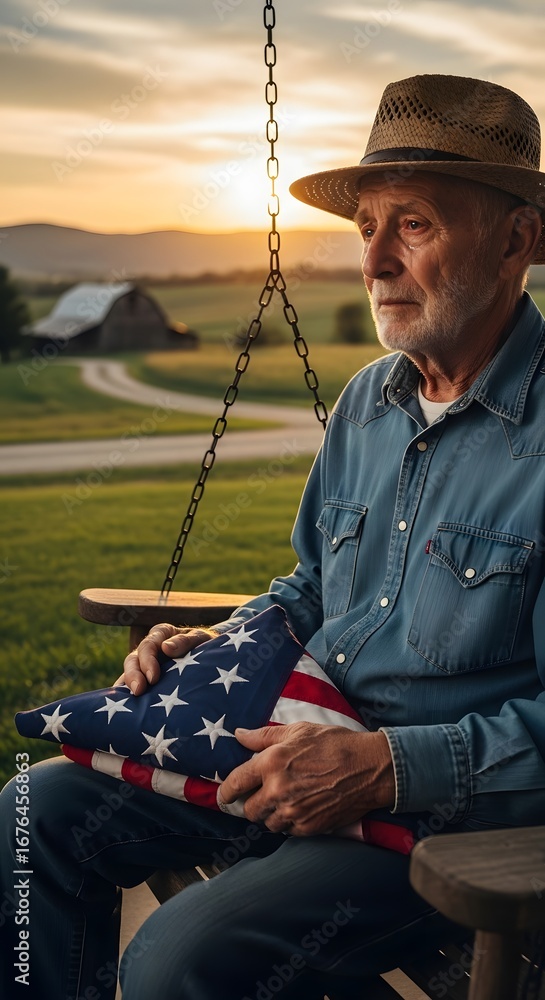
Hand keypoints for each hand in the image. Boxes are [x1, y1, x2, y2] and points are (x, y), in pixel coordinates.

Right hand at [115, 624, 218, 695]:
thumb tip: (166, 647)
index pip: (148, 645)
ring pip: (128, 672)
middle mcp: (150, 648)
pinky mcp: (146, 679)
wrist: (213, 659)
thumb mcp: (200, 638)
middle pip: (133, 659)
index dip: (148, 661)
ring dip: (128, 686)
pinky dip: (126, 695)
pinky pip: (132, 686)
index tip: (153, 678)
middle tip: (139, 691)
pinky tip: (126, 708)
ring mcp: (146, 664)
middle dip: (134, 675)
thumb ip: (185, 641)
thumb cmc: (206, 645)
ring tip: (129, 701)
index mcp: (161, 634)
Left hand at [219, 722, 394, 836]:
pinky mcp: (309, 827)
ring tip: (285, 800)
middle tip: (262, 795)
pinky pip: (288, 830)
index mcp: (272, 762)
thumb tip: (239, 735)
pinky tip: (301, 807)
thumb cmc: (335, 744)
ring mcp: (294, 812)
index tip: (224, 795)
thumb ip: (264, 736)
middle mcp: (278, 790)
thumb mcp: (299, 731)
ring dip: (271, 814)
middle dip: (252, 803)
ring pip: (267, 823)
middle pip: (249, 810)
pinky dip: (290, 822)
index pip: (235, 782)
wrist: (369, 768)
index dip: (226, 791)